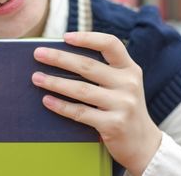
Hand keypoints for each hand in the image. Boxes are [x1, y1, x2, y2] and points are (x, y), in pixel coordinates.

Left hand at [31, 32, 161, 175]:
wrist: (144, 144)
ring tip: (36, 78)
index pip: (110, 44)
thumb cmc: (123, 108)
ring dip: (55, 82)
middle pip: (88, 66)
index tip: (65, 37)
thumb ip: (103, 71)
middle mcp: (128, 84)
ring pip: (81, 89)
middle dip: (59, 58)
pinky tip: (47, 100)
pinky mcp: (113, 124)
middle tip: (38, 54)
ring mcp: (122, 104)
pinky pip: (81, 112)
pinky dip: (61, 106)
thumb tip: (61, 57)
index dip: (87, 38)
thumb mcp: (123, 85)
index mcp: (130, 69)